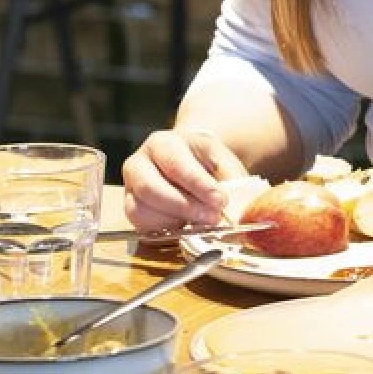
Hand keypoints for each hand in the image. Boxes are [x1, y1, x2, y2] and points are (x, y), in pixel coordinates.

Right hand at [124, 129, 253, 235]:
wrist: (190, 165)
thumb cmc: (206, 163)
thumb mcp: (221, 161)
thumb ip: (231, 179)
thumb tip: (240, 206)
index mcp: (162, 144)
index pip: (176, 165)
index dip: (198, 185)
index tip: (220, 200)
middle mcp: (139, 164)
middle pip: (150, 188)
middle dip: (184, 206)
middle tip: (213, 218)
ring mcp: (131, 188)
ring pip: (141, 210)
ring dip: (174, 221)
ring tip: (201, 223)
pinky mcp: (132, 209)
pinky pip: (141, 226)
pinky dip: (164, 230)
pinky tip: (184, 225)